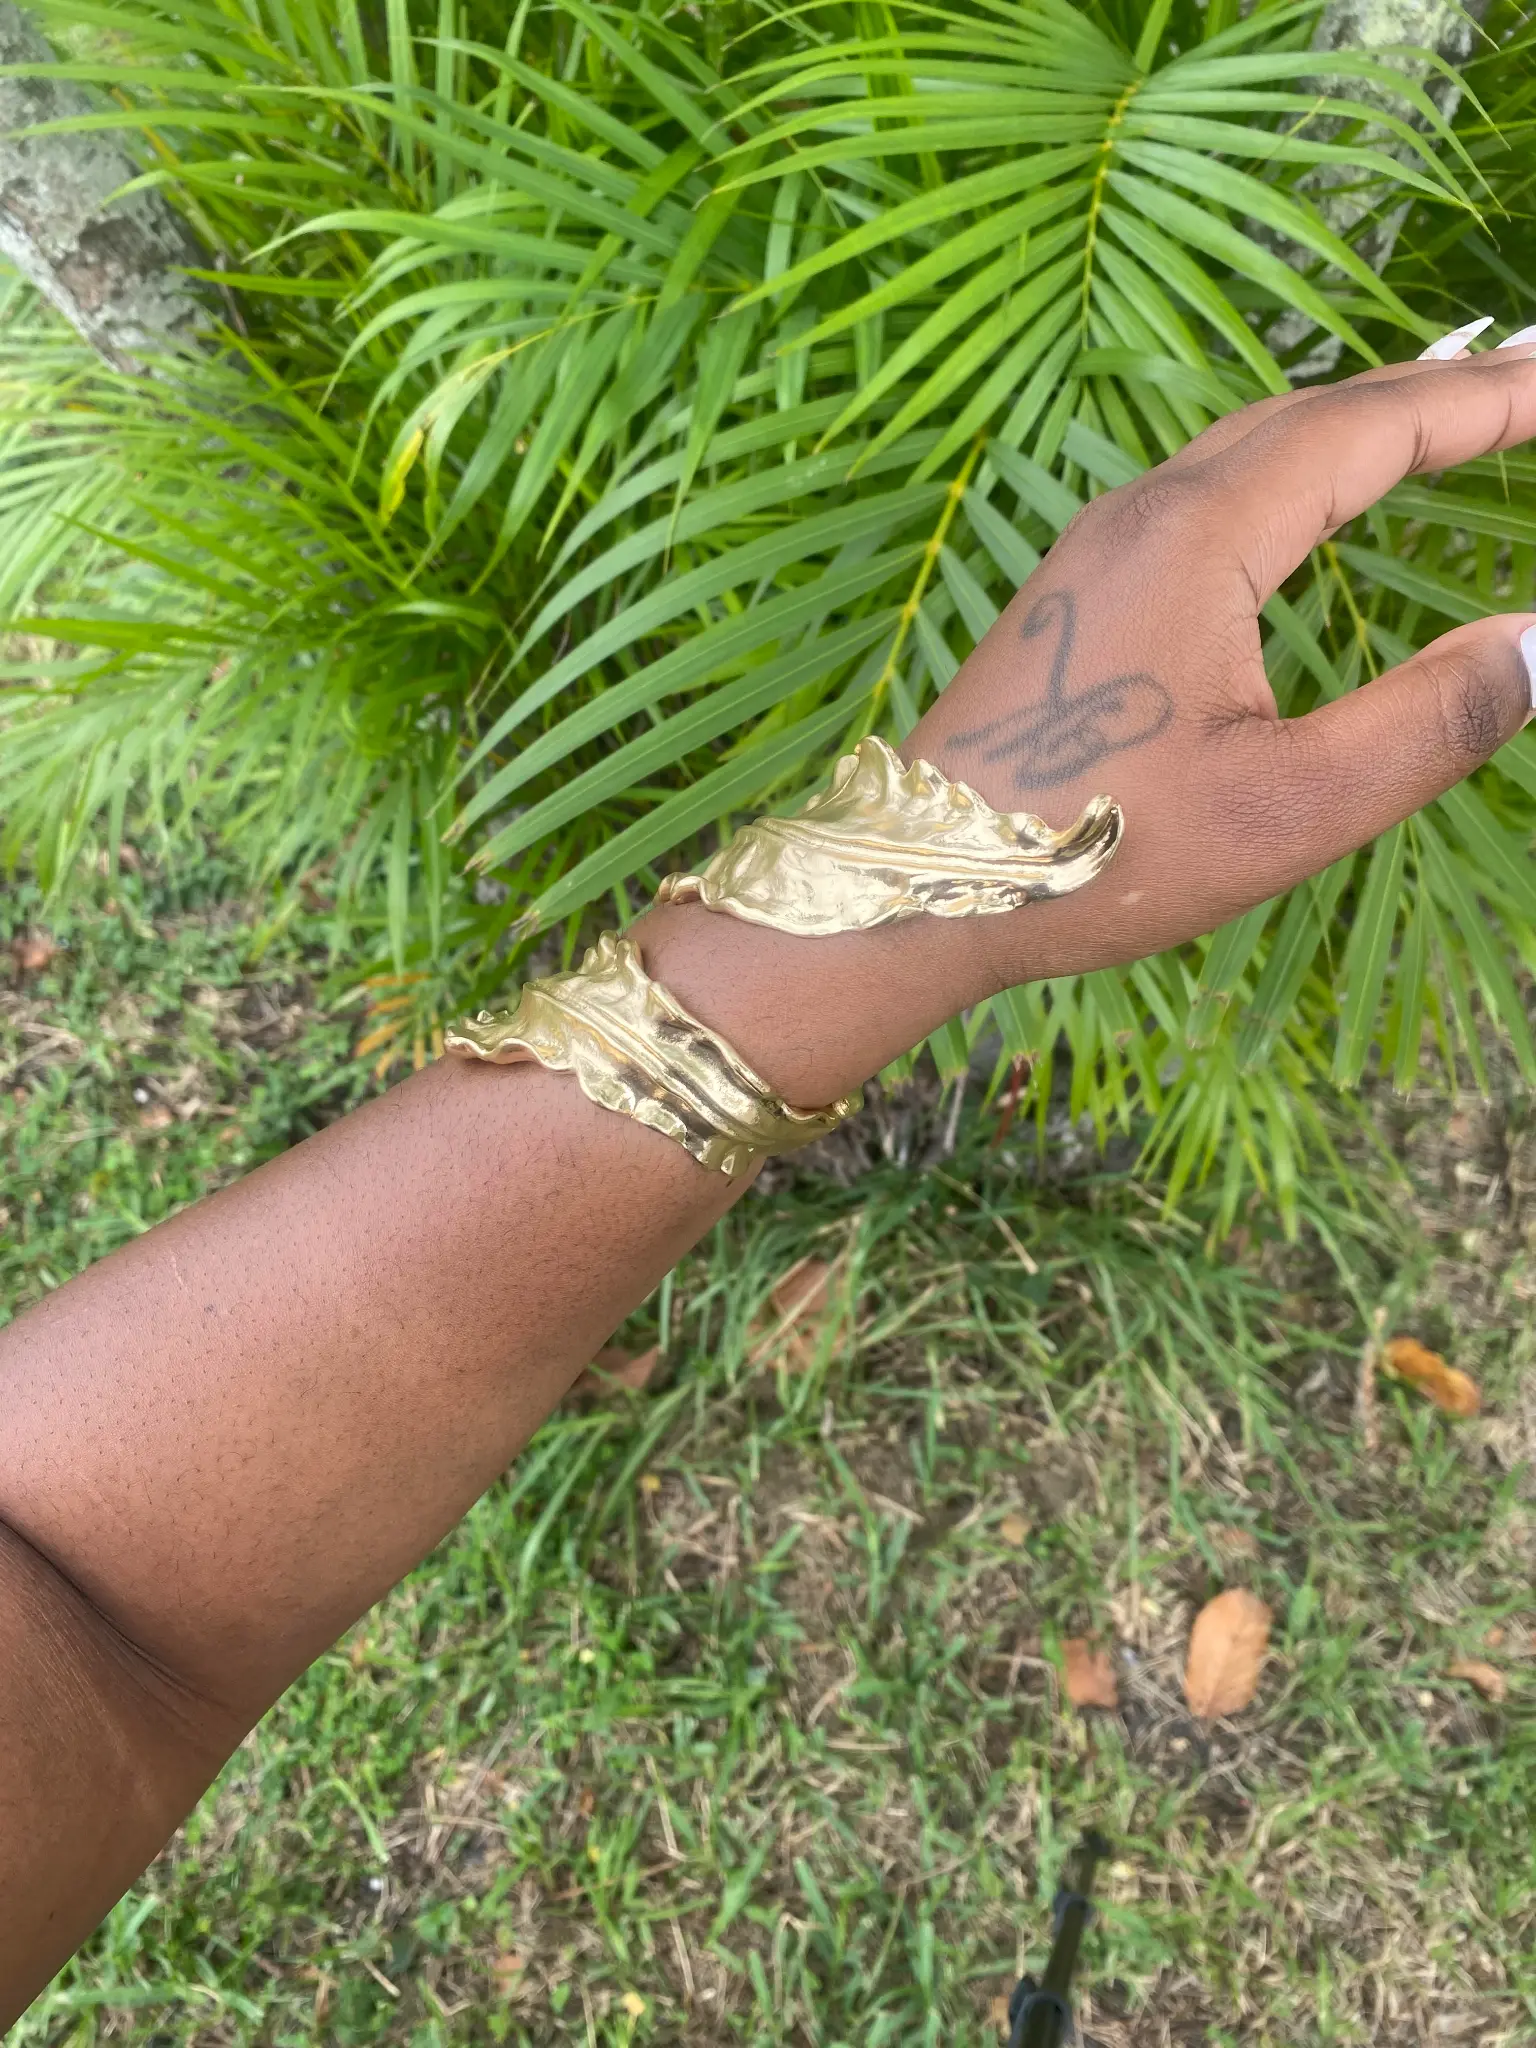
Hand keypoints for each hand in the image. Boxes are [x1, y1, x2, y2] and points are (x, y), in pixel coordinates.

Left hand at [911, 343, 1535, 991]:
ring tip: (1445, 427)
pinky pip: (1205, 492)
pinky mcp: (1075, 595)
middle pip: (1308, 414)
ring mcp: (1096, 549)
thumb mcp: (1288, 806)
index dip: (1484, 398)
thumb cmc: (1096, 856)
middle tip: (1532, 387)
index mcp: (1196, 537)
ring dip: (1354, 426)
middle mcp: (1140, 514)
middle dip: (1429, 393)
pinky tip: (1310, 511)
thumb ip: (1430, 720)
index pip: (1368, 426)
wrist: (915, 888)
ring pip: (1248, 448)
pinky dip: (1290, 472)